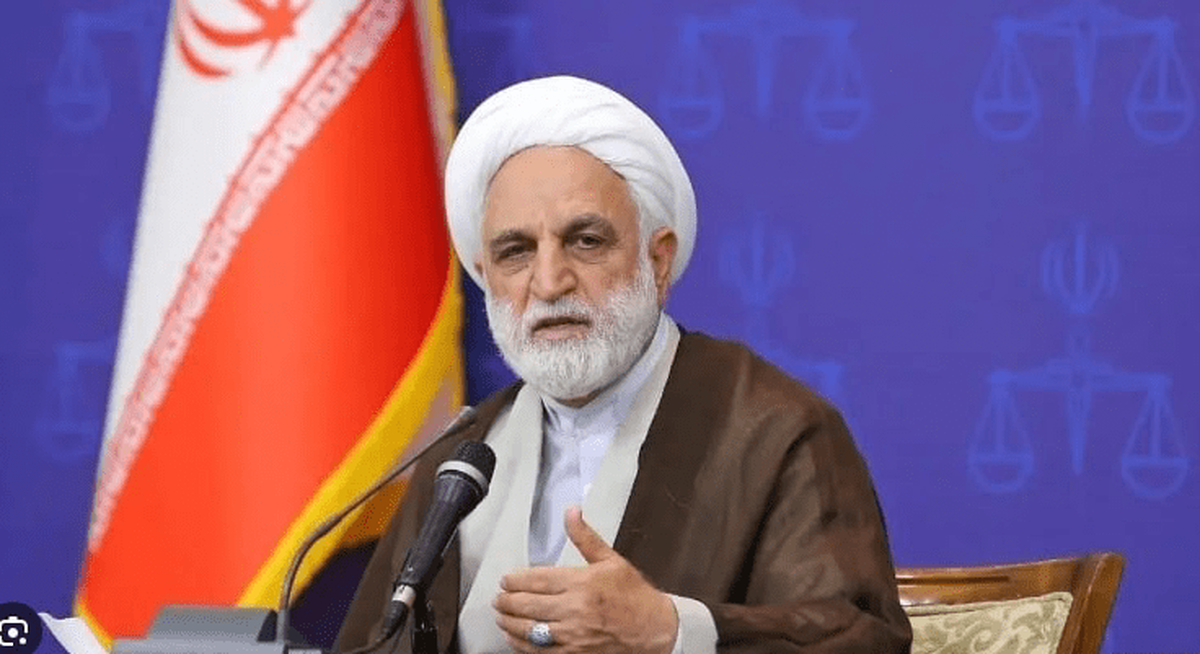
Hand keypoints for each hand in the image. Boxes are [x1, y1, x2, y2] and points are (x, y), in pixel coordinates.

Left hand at [493, 506, 678, 652]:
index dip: (515, 580)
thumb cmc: (634, 597)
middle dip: (506, 601)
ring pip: (528, 630)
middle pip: (527, 605)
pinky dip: (522, 645)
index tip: (506, 580)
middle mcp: (574, 610)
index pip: (536, 579)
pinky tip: (515, 638)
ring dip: (509, 623)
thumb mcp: (612, 561)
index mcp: (582, 583)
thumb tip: (571, 512)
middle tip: (499, 598)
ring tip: (502, 616)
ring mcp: (572, 636)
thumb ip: (585, 538)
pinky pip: (538, 652)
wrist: (655, 630)